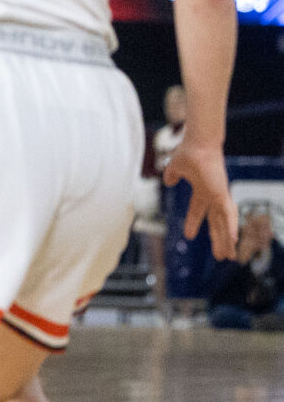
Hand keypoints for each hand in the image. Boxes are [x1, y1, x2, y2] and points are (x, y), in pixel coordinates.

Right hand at [163, 140, 238, 258]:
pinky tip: (233, 240)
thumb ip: (172, 176)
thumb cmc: (188, 152)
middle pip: (216, 223)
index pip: (198, 211)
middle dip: (218, 240)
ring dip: (226, 240)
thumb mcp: (175, 168)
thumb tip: (168, 181)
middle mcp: (213, 196)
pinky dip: (231, 227)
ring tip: (228, 256)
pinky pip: (228, 214)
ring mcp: (219, 196)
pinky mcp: (222, 195)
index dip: (194, 224)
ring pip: (224, 223)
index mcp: (202, 191)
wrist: (198, 144)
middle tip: (221, 256)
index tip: (190, 237)